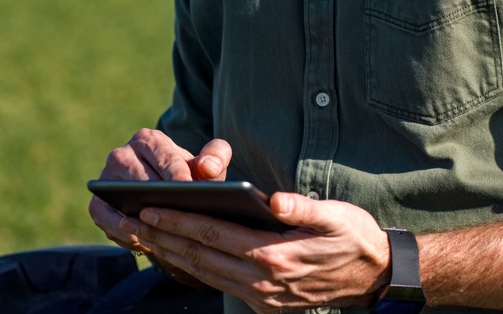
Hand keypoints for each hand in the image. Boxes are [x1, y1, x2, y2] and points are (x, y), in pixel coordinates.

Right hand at [88, 129, 231, 253]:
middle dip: (159, 199)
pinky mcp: (97, 203)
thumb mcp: (208, 166)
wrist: (166, 197)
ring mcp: (106, 179)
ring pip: (118, 199)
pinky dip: (123, 233)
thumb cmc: (189, 178)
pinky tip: (145, 242)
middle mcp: (122, 154)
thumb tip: (207, 168)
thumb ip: (216, 158)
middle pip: (139, 179)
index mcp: (149, 140)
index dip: (178, 174)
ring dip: (138, 219)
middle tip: (179, 218)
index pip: (164, 157)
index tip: (190, 190)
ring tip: (163, 235)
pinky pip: (106, 219)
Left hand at [121, 192, 390, 312]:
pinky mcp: (264, 305)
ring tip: (141, 236)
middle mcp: (262, 282)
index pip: (213, 235)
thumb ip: (302, 208)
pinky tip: (175, 256)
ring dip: (169, 255)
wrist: (375, 278)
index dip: (178, 220)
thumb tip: (275, 200)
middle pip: (199, 257)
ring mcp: (262, 297)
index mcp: (274, 257)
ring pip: (203, 274)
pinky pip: (218, 285)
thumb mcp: (336, 216)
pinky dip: (191, 270)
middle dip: (161, 238)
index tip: (148, 208)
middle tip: (127, 221)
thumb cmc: (353, 238)